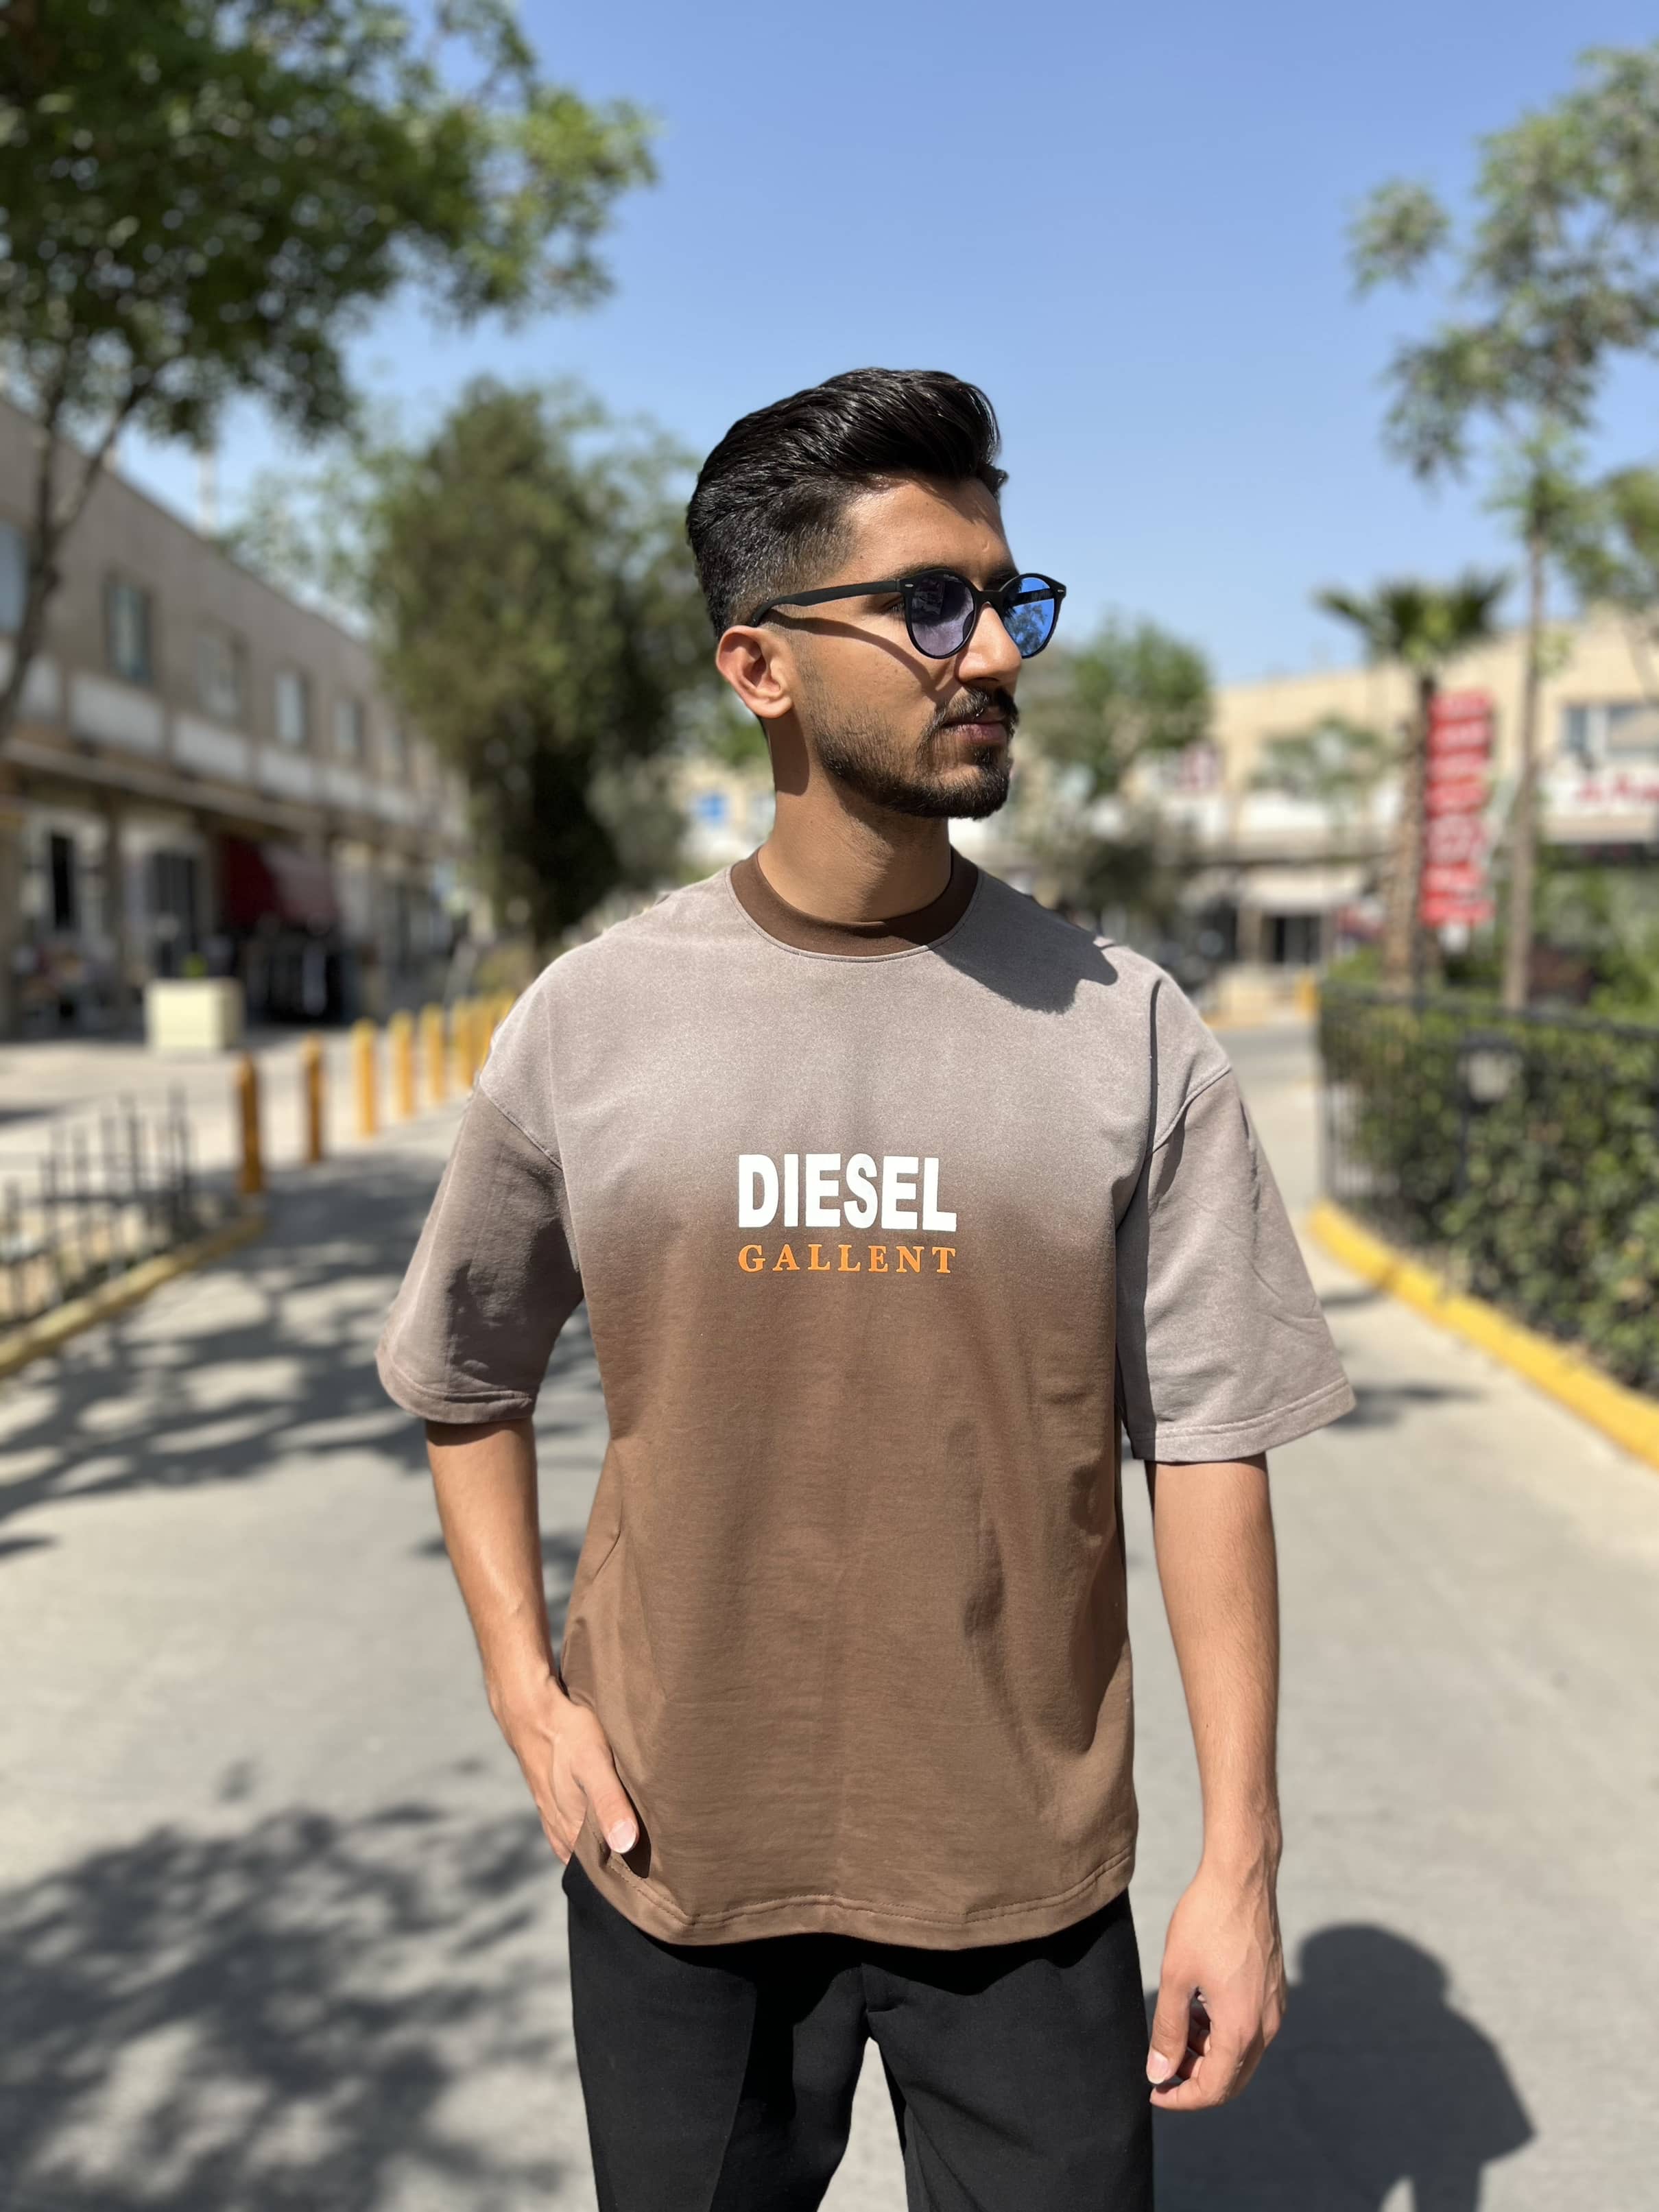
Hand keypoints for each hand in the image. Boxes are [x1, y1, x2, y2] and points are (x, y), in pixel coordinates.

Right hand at [491, 1669, 639, 1863]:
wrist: (531, 1711)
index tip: (652, 1874)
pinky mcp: (549, 1796)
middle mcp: (559, 1827)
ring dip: (598, 1848)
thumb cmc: (568, 1735)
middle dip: (614, 1864)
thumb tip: (626, 1846)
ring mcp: (551, 1812)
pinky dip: (583, 1833)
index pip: (601, 1867)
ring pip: (577, 1843)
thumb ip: (610, 1803)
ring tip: (627, 1850)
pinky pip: (567, 1826)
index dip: (625, 1872)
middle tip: (647, 1866)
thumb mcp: (595, 1765)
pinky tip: (596, 1825)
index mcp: (571, 1827)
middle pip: (589, 1859)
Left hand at [1146, 1857, 1286, 2109]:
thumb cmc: (1206, 1921)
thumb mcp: (1175, 1976)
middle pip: (1232, 2078)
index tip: (1154, 2091)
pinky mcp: (1273, 1991)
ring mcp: (1274, 2008)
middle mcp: (1266, 2025)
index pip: (1215, 2089)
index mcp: (1241, 2028)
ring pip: (1241, 2054)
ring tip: (1176, 2026)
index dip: (1182, 2098)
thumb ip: (1167, 2029)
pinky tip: (1198, 2007)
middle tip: (1162, 2063)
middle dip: (1195, 2079)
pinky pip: (1249, 2029)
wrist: (1242, 1877)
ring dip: (1208, 2053)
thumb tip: (1158, 2072)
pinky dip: (1222, 2032)